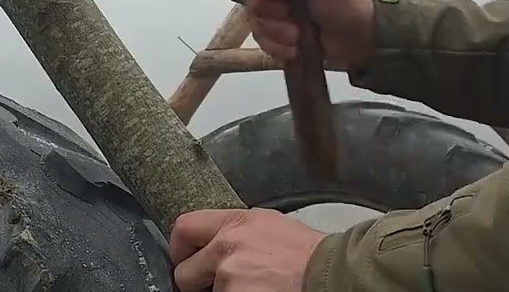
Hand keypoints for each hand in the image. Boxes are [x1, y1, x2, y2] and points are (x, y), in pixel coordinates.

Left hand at [170, 208, 326, 290]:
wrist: (330, 274)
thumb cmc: (306, 253)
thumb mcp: (269, 224)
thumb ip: (237, 230)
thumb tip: (215, 241)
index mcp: (235, 223)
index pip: (184, 228)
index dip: (179, 249)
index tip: (184, 260)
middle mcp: (227, 249)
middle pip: (184, 273)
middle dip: (196, 283)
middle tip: (216, 284)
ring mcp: (230, 279)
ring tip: (254, 287)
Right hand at [244, 0, 374, 70]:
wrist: (363, 41)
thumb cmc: (350, 1)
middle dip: (269, 5)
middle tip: (289, 14)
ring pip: (254, 11)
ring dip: (274, 29)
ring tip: (296, 36)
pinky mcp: (277, 25)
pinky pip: (259, 33)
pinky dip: (274, 44)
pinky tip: (293, 48)